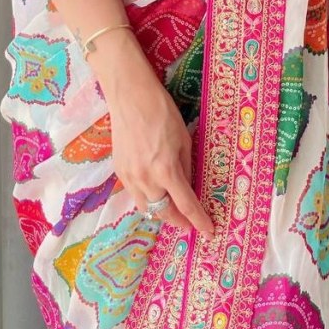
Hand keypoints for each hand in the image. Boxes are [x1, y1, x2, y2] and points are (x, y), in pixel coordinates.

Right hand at [108, 72, 215, 240]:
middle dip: (178, 221)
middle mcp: (146, 179)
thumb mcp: (184, 139)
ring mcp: (129, 176)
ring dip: (161, 212)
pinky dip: (147, 198)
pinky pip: (135, 194)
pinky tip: (155, 191)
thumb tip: (189, 187)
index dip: (199, 222)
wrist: (130, 96)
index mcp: (166, 170)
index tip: (209, 232)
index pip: (186, 205)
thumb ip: (186, 167)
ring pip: (147, 208)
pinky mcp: (119, 170)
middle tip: (189, 222)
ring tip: (173, 209)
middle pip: (163, 213)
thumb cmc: (162, 111)